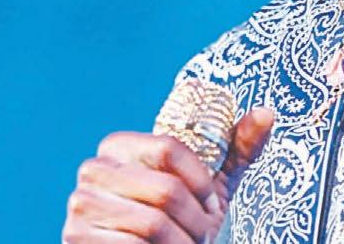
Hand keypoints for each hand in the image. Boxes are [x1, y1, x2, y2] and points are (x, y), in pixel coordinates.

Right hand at [62, 107, 273, 243]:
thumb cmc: (180, 221)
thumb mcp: (211, 185)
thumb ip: (236, 148)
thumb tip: (268, 113)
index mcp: (119, 145)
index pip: (169, 149)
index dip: (201, 182)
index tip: (213, 204)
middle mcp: (93, 168)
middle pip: (165, 190)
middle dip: (197, 222)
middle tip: (205, 236)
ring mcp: (80, 205)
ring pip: (152, 222)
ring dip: (183, 243)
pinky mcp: (75, 239)